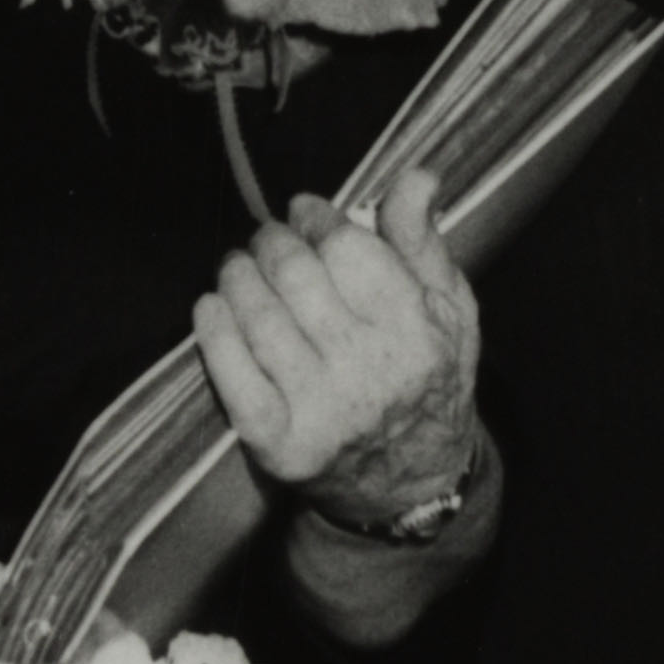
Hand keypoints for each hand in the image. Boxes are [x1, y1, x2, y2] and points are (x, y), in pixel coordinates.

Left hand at [204, 175, 483, 538]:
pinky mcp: (279, 444)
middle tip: (268, 238)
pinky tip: (213, 306)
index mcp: (416, 331)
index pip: (346, 249)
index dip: (316, 219)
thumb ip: (424, 242)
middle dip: (272, 242)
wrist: (414, 485)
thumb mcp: (450, 310)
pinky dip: (214, 329)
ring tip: (239, 265)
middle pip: (295, 275)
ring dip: (237, 275)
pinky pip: (231, 373)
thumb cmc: (430, 381)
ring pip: (258, 316)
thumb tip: (414, 177)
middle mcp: (369, 372)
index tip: (305, 211)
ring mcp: (320, 411)